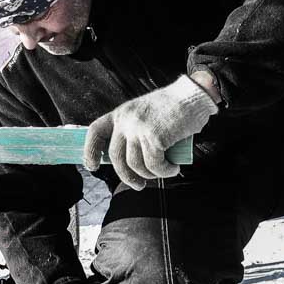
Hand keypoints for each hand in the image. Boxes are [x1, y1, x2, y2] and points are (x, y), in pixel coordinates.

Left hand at [83, 74, 217, 189]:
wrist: (192, 97)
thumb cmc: (172, 109)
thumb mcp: (144, 115)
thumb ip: (133, 131)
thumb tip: (127, 162)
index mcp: (120, 113)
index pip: (95, 131)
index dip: (90, 150)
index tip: (92, 166)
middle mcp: (125, 120)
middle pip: (115, 157)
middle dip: (126, 176)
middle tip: (139, 186)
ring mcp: (138, 128)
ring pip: (136, 165)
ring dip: (151, 175)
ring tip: (165, 171)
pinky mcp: (154, 137)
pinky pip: (155, 165)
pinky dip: (165, 172)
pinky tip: (173, 168)